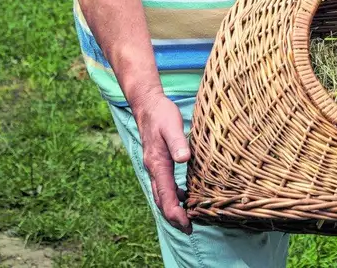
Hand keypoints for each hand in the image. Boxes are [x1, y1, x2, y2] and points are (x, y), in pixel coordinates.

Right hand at [128, 94, 192, 233]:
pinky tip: (183, 196)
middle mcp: (153, 169)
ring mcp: (154, 167)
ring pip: (161, 195)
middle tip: (189, 229)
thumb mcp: (172, 125)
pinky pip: (163, 186)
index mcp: (158, 164)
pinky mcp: (157, 163)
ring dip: (172, 209)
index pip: (166, 196)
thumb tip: (184, 159)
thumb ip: (178, 142)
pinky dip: (172, 196)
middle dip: (174, 217)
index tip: (187, 225)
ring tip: (187, 219)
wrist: (147, 106)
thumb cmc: (162, 115)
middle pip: (161, 201)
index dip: (176, 213)